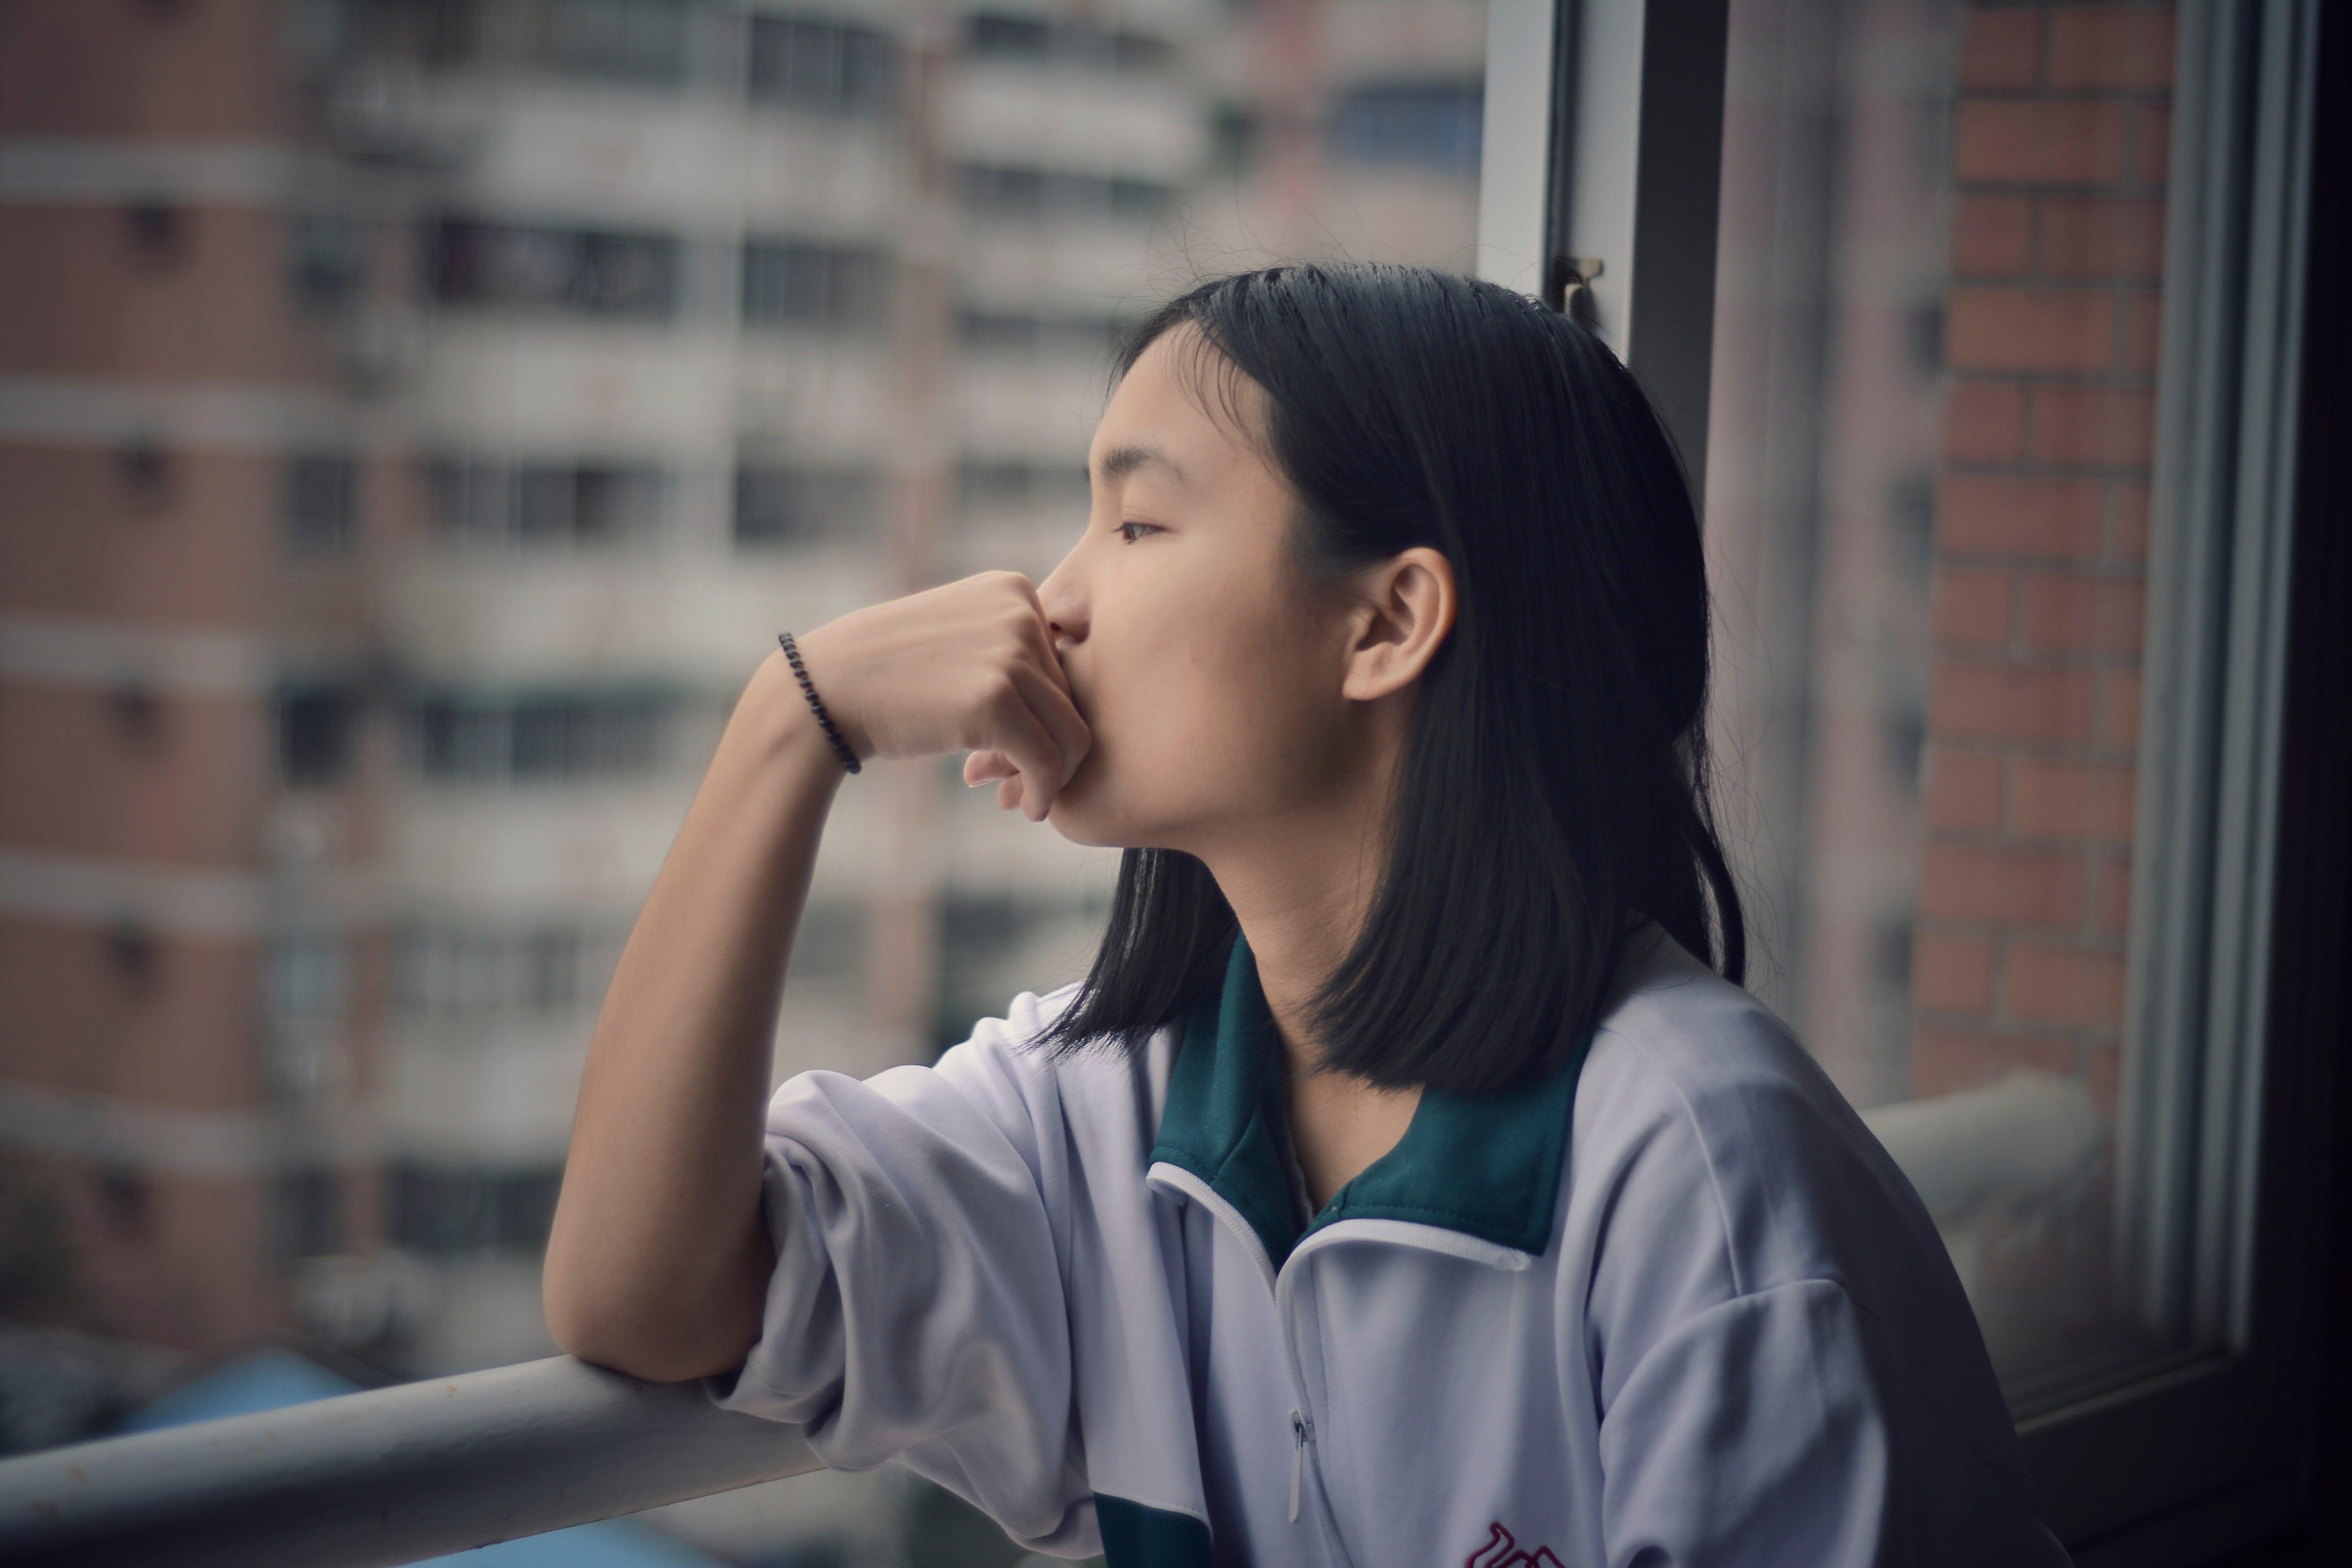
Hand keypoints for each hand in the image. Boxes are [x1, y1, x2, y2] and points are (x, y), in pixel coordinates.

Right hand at [792, 572, 1089, 821]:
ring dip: (1053, 776)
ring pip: (1072, 732)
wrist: (827, 689)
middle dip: (1052, 750)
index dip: (1049, 715)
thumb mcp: (960, 638)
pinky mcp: (997, 700)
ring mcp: (1010, 653)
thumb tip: (1076, 712)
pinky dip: (1044, 791)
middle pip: (1072, 699)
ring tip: (1022, 799)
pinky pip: (1048, 759)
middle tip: (1019, 786)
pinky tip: (1026, 807)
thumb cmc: (891, 675)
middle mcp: (1021, 613)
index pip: (1064, 665)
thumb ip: (1013, 654)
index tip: (1022, 749)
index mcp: (1014, 590)